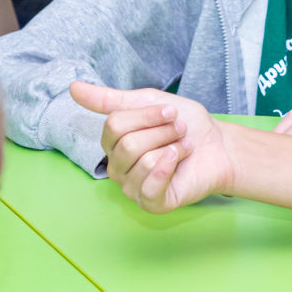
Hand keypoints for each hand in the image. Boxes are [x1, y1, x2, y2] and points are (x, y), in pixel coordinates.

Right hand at [72, 82, 235, 210]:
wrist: (219, 145)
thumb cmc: (185, 124)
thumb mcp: (148, 102)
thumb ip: (109, 99)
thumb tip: (72, 88)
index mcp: (114, 144)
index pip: (114, 124)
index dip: (148, 115)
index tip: (171, 111)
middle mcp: (118, 168)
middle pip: (128, 144)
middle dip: (162, 132)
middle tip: (180, 131)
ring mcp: (133, 188)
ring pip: (143, 162)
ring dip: (173, 147)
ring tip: (184, 147)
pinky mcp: (152, 204)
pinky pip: (150, 188)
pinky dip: (169, 168)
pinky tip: (180, 160)